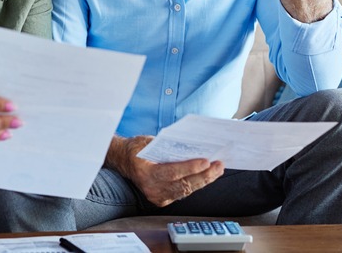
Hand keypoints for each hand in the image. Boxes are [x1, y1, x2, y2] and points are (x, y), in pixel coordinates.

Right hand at [109, 136, 223, 206]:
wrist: (123, 160)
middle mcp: (151, 188)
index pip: (172, 172)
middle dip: (204, 175)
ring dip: (203, 180)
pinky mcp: (161, 200)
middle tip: (218, 165)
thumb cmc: (136, 148)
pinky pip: (182, 193)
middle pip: (183, 184)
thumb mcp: (148, 141)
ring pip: (185, 191)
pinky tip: (206, 177)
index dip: (191, 167)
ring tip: (217, 170)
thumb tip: (190, 145)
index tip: (206, 161)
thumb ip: (166, 145)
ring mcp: (156, 196)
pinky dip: (195, 185)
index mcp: (145, 173)